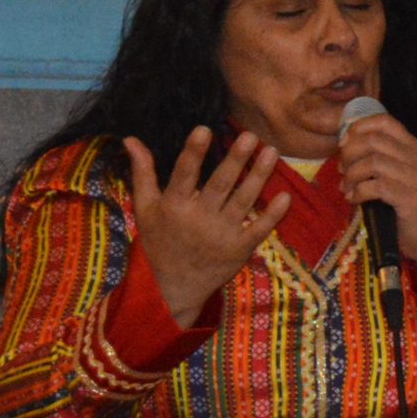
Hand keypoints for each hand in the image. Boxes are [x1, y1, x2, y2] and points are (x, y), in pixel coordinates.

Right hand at [125, 127, 290, 327]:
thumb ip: (143, 172)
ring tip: (272, 152)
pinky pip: (259, 229)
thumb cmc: (158, 242)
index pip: (184, 174)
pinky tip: (285, 196)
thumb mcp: (145, 208)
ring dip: (259, 176)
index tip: (204, 129)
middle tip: (251, 136)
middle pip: (220, 184)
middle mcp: (199, 218)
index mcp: (174, 206)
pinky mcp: (239, 249)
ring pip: (243, 201)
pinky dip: (273, 215)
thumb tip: (131, 139)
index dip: (194, 152)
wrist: (171, 288)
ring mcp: (222, 234)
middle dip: (236, 160)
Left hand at [337, 108, 416, 272]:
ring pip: (372, 162)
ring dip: (352, 175)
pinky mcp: (411, 198)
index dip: (358, 128)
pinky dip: (358, 192)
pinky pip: (375, 187)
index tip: (344, 144)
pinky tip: (354, 200)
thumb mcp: (400, 172)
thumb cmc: (410, 202)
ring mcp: (416, 178)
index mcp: (414, 147)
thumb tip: (346, 147)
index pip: (384, 122)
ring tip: (347, 188)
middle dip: (349, 154)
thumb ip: (382, 156)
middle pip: (373, 141)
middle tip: (343, 170)